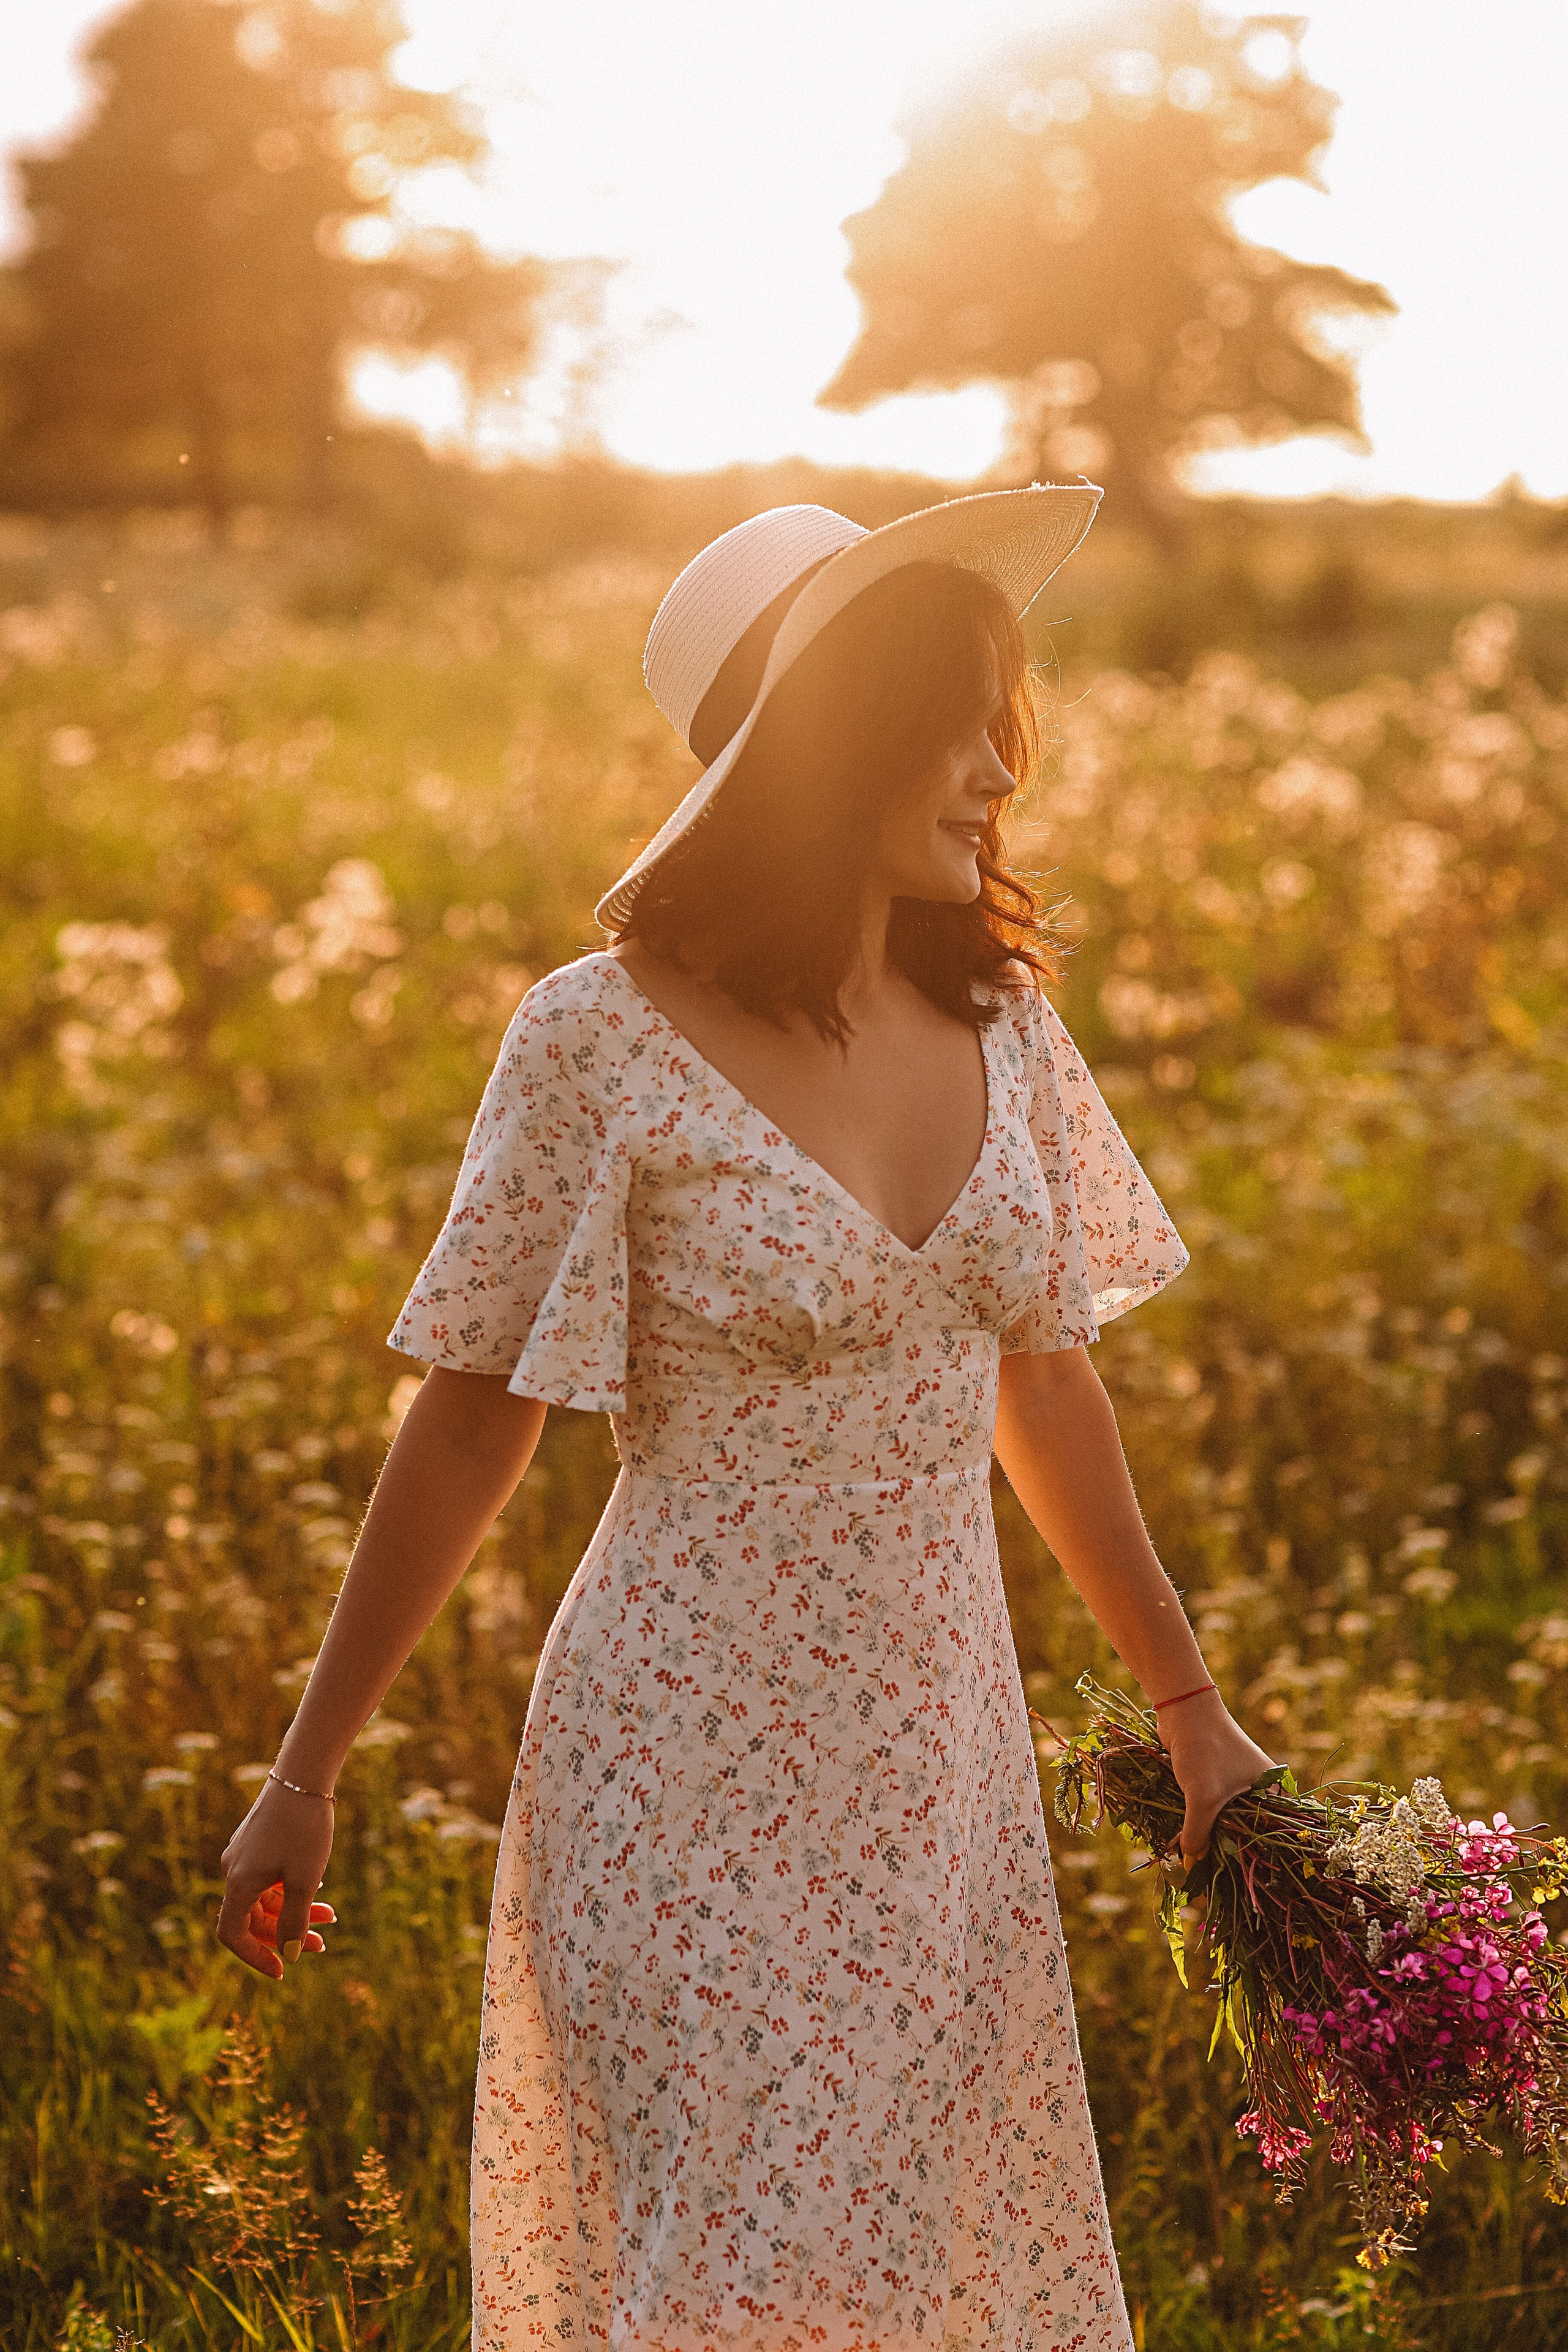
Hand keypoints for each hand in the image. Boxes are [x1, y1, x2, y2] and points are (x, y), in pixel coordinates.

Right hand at [218, 1778, 337, 1980]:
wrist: (304, 1772)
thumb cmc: (304, 1827)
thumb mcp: (304, 1879)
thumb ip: (294, 1919)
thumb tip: (289, 1955)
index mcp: (238, 1882)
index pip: (232, 1935)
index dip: (254, 1957)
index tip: (282, 1970)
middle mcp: (234, 1870)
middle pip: (253, 1918)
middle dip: (287, 1934)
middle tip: (321, 1944)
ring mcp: (245, 1854)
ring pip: (266, 1897)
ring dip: (295, 1910)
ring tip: (331, 1917)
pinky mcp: (258, 1840)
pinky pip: (270, 1877)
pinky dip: (291, 1888)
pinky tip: (320, 1885)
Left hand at [1159, 1688, 1273, 1863]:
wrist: (1182, 1709)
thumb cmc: (1203, 1749)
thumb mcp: (1203, 1798)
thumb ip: (1198, 1834)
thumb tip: (1189, 1864)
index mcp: (1272, 1790)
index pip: (1274, 1832)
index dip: (1260, 1857)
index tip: (1244, 1881)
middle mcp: (1258, 1788)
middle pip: (1247, 1830)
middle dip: (1229, 1851)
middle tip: (1216, 1879)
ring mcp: (1235, 1783)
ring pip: (1225, 1821)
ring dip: (1210, 1838)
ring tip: (1196, 1865)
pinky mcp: (1213, 1780)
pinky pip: (1209, 1810)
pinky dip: (1197, 1824)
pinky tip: (1183, 1842)